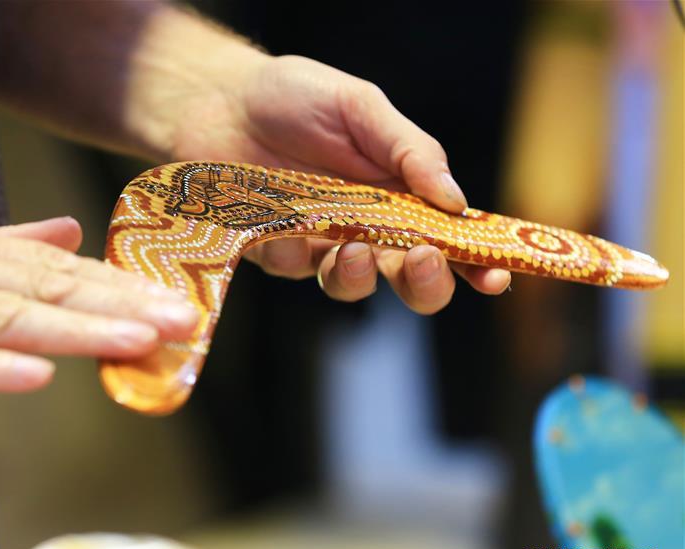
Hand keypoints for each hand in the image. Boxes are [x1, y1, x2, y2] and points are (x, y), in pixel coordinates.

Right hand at [0, 215, 197, 394]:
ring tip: (136, 339)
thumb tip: (70, 232)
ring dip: (76, 328)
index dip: (122, 284)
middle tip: (182, 318)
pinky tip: (37, 375)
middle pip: (50, 288)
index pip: (63, 268)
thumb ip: (9, 243)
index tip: (176, 298)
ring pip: (8, 318)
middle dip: (121, 303)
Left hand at [171, 55, 510, 312]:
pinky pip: (295, 269)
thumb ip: (410, 150)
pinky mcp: (276, 251)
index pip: (450, 238)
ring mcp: (320, 243)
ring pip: (352, 286)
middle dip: (426, 284)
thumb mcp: (362, 108)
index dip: (477, 262)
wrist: (219, 98)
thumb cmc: (296, 97)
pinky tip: (284, 227)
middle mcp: (367, 226)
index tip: (494, 274)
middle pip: (410, 279)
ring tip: (351, 248)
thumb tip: (457, 200)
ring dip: (359, 276)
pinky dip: (295, 254)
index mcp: (401, 194)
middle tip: (422, 260)